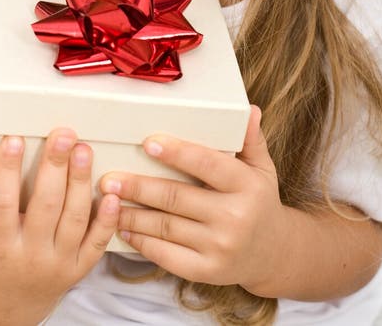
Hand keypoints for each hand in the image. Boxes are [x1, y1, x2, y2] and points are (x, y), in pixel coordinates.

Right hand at [0, 129, 119, 325]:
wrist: (6, 320)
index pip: (2, 204)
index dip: (7, 171)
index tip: (13, 140)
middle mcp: (32, 255)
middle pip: (47, 205)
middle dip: (56, 167)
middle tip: (62, 135)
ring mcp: (59, 262)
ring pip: (75, 218)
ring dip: (81, 181)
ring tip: (83, 149)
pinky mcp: (79, 268)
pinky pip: (98, 243)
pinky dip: (108, 219)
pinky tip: (112, 193)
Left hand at [99, 106, 285, 290]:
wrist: (273, 253)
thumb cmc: (259, 201)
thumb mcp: (262, 168)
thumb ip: (251, 139)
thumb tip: (249, 109)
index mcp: (247, 185)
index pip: (207, 164)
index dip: (177, 153)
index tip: (148, 143)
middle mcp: (235, 217)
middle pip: (177, 197)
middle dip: (139, 187)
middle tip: (109, 179)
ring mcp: (220, 247)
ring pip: (166, 226)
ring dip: (132, 215)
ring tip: (107, 202)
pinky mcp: (208, 271)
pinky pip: (168, 256)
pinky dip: (142, 243)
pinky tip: (124, 230)